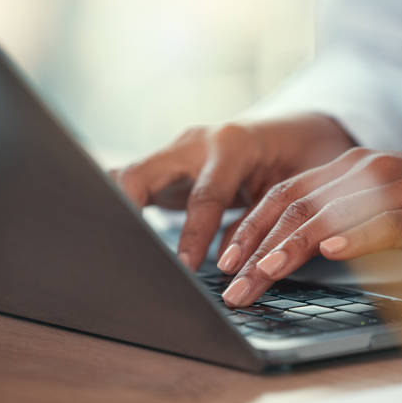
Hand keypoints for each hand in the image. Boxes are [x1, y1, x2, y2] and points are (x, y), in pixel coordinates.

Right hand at [111, 114, 354, 270]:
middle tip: (120, 253)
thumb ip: (259, 222)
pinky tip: (112, 233)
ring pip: (127, 175)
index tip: (183, 269)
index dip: (193, 235)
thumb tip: (228, 264)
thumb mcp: (292, 189)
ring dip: (114, 208)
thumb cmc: (297, 158)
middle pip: (143, 174)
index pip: (204, 195)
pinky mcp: (166, 166)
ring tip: (104, 246)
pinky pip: (133, 183)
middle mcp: (195, 142)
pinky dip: (120, 206)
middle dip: (125, 211)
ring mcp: (176, 151)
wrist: (288, 132)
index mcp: (232, 144)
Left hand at [220, 148, 401, 306]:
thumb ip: (334, 214)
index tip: (224, 258)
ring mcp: (389, 184)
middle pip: (294, 206)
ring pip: (328, 213)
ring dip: (291, 246)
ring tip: (263, 274)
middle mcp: (357, 170)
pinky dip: (356, 236)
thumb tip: (293, 246)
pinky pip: (384, 220)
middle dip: (256, 245)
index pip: (282, 195)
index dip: (249, 225)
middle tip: (232, 283)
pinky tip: (333, 252)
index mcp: (341, 169)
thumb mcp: (370, 200)